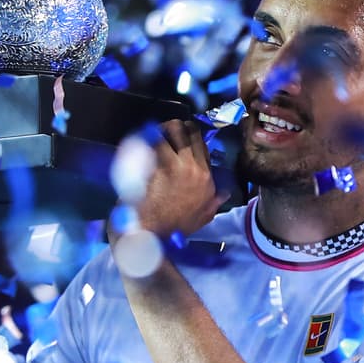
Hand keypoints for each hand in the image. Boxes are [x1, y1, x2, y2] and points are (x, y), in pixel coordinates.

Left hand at [124, 120, 229, 239]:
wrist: (149, 235)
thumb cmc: (173, 228)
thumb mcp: (202, 217)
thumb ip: (214, 202)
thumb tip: (225, 193)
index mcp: (206, 178)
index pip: (201, 145)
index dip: (188, 137)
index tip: (177, 140)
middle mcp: (193, 168)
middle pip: (187, 131)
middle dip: (174, 127)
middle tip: (162, 132)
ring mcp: (173, 164)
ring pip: (170, 130)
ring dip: (159, 129)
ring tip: (150, 135)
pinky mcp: (153, 164)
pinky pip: (151, 140)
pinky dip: (144, 138)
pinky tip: (138, 142)